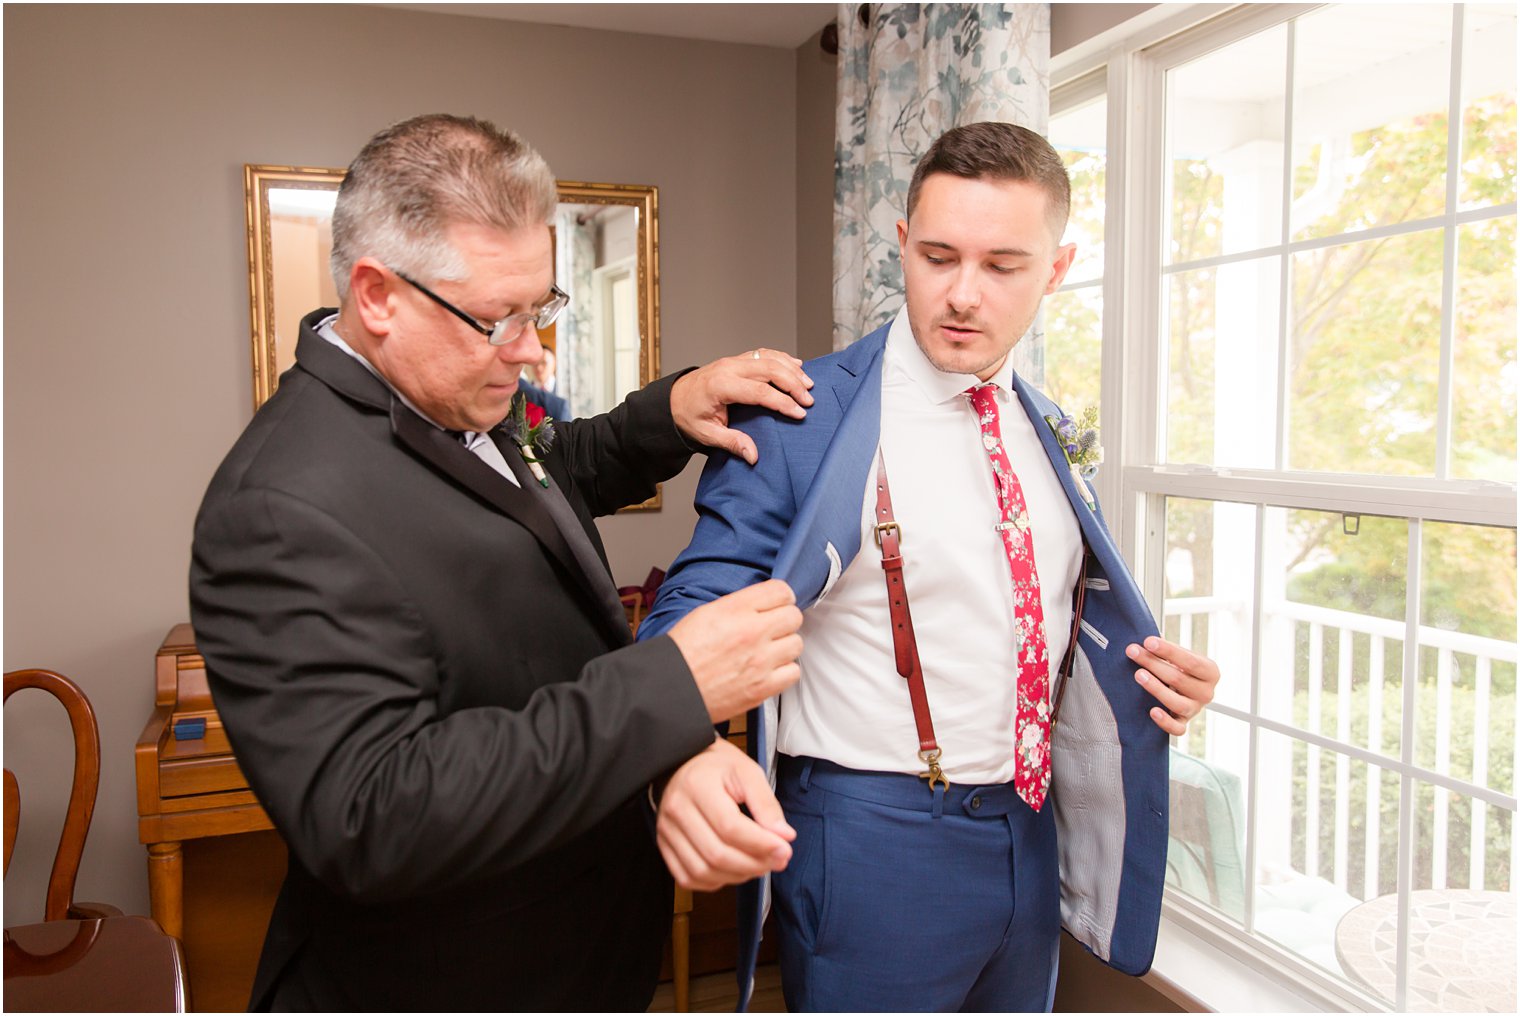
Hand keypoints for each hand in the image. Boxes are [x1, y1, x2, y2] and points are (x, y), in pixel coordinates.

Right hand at [656, 737, 794, 890]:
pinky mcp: (664, 846)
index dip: (761, 844)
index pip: (729, 827)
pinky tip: (734, 870)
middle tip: (778, 860)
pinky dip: (715, 882)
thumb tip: (785, 836)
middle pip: (716, 854)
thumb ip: (767, 805)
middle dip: (754, 864)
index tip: (785, 848)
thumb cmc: (719, 767)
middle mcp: (677, 810)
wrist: (685, 763)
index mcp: (697, 786)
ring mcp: (667, 831)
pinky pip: (688, 878)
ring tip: (760, 865)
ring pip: (702, 871)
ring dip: (738, 876)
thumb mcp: (748, 772)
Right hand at [668, 579, 802, 721]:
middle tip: (772, 627)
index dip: (781, 597)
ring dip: (784, 646)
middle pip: (794, 616)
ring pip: (796, 644)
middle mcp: (752, 632)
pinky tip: (769, 669)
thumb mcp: (705, 612)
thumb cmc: (682, 653)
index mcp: (735, 609)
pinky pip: (793, 672)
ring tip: (768, 650)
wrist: (671, 688)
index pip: (781, 590)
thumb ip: (738, 606)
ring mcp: (760, 661)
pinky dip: (784, 671)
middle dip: (784, 620)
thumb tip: (761, 604)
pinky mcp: (763, 687)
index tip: (777, 604)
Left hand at [670, 348, 813, 464]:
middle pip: (769, 369)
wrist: (674, 399)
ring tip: (808, 384)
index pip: (760, 391)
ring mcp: (733, 361)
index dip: (783, 402)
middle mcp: (728, 368)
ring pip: (769, 358)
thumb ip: (732, 443)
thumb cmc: (689, 416)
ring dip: (791, 369)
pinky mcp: (737, 360)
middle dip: (793, 383)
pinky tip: (796, 365)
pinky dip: (782, 358)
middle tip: (809, 400)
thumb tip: (753, 456)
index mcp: (720, 386)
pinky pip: (763, 354)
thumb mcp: (706, 434)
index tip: (799, 413)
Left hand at [1126, 636, 1219, 735]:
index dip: (1169, 651)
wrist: (1183, 687)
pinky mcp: (1184, 723)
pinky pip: (1178, 729)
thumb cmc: (1180, 668)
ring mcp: (1195, 709)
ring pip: (1178, 703)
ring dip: (1156, 688)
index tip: (1148, 641)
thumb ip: (1166, 650)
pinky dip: (1165, 722)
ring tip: (1139, 675)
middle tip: (1133, 652)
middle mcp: (1206, 693)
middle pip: (1179, 679)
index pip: (1191, 661)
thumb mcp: (1179, 657)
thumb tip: (1144, 642)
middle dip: (1153, 663)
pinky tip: (1153, 712)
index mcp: (1210, 672)